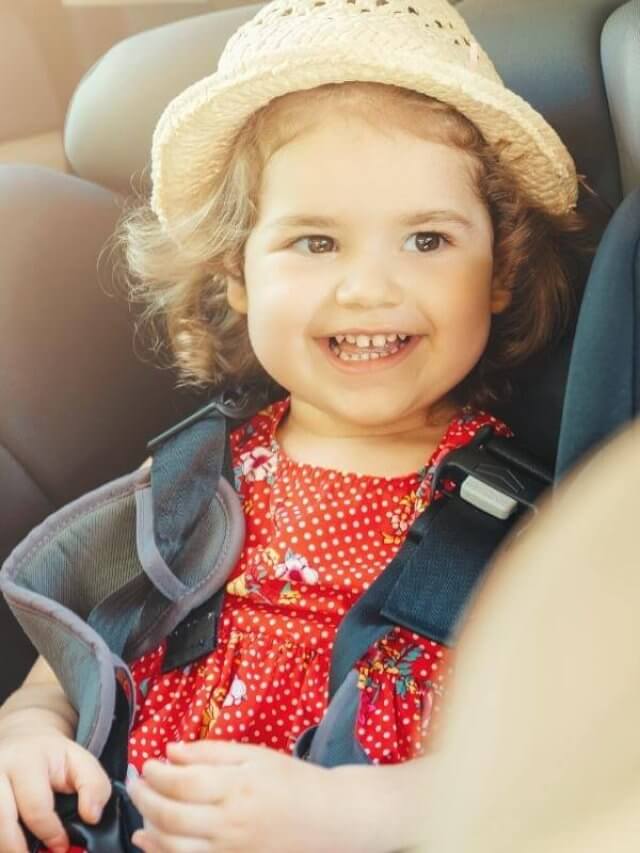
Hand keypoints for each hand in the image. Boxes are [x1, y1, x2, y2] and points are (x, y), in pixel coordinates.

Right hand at [0, 727, 110, 852]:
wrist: (23, 740)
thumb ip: (95, 785)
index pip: (35, 807)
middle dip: (17, 849)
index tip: (61, 846)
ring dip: (6, 846)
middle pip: (2, 821)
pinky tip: (12, 842)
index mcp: (26, 761)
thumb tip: (91, 816)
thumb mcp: (81, 761)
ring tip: (25, 851)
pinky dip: (1, 838)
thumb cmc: (53, 757)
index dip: (50, 833)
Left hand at [128, 740, 387, 852]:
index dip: (155, 774)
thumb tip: (170, 750)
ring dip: (147, 827)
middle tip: (134, 784)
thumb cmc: (294, 782)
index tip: (147, 764)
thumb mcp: (256, 755)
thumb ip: (211, 752)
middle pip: (169, 815)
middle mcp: (229, 824)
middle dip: (143, 798)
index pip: (180, 782)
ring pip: (171, 847)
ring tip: (141, 809)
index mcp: (237, 787)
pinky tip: (148, 841)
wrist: (331, 822)